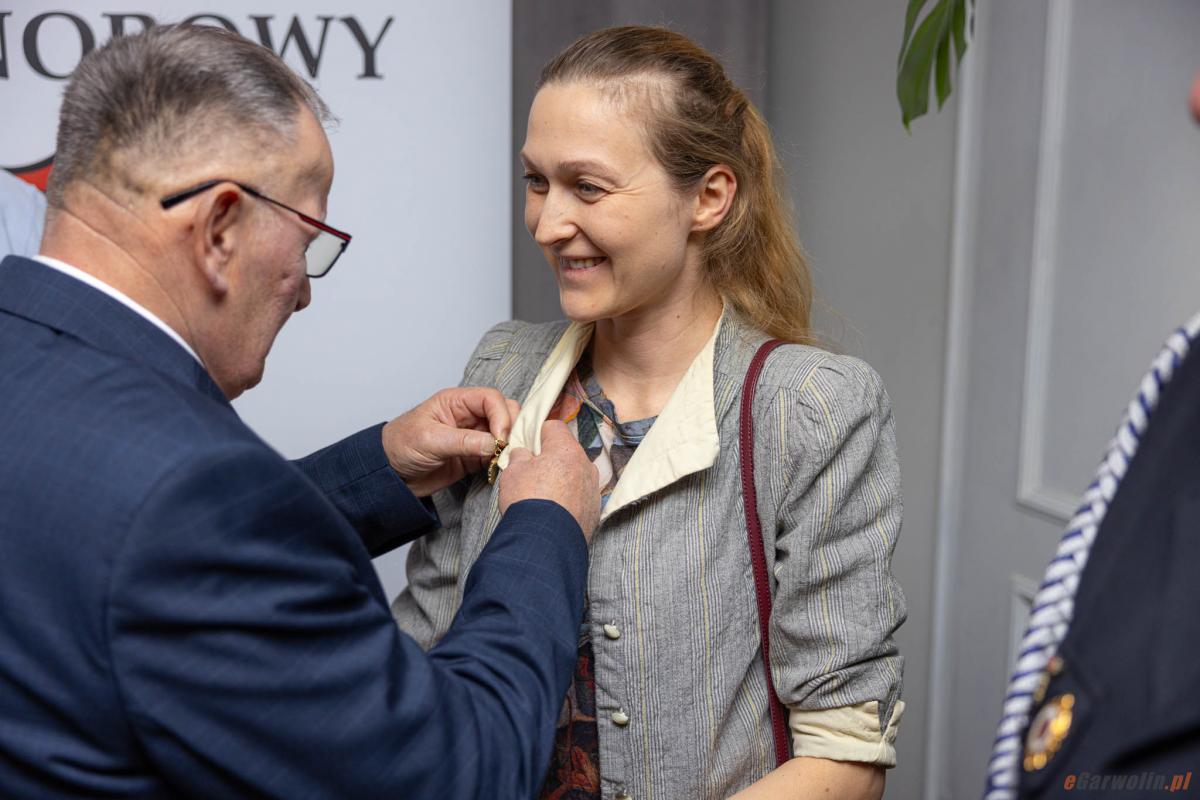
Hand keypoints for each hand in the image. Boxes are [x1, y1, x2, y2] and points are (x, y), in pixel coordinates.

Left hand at [382, 387, 519, 496]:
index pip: (490, 399)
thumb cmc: (400, 446)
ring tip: (504, 459)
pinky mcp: (474, 457)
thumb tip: (495, 444)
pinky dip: (502, 460)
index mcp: (456, 402)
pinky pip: (496, 455)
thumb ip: (464, 441)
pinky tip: (498, 468)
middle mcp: (468, 416)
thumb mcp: (431, 440)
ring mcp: (472, 436)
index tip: (501, 437)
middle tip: (506, 448)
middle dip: (509, 429)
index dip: (501, 415)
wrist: (389, 475)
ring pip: (504, 434)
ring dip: (508, 445)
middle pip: (503, 413)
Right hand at [498, 420, 599, 541]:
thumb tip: (524, 454)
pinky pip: (581, 496)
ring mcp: (593, 488)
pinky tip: (554, 511)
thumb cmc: (527, 500)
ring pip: (576, 474)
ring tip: (544, 496)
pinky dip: (570, 499)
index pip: (554, 427)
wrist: (545, 542)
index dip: (538, 434)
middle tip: (533, 474)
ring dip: (562, 479)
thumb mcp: (513, 471)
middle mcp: (586, 465)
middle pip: (567, 452)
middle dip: (551, 459)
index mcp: (566, 449)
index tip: (529, 447)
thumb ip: (520, 456)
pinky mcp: (595, 510)